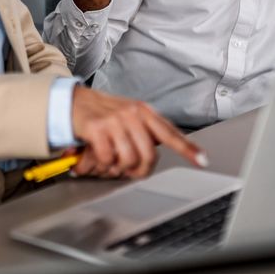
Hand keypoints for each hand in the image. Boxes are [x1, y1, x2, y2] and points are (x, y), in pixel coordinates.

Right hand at [70, 86, 206, 178]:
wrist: (72, 101)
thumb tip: (155, 154)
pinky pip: (108, 158)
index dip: (188, 148)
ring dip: (118, 168)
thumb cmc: (101, 112)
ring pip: (129, 159)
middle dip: (139, 170)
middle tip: (130, 172)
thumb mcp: (128, 116)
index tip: (202, 161)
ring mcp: (115, 120)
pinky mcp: (98, 128)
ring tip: (110, 162)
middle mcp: (132, 113)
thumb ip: (145, 131)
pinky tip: (97, 156)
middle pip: (149, 155)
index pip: (170, 133)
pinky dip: (102, 163)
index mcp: (144, 111)